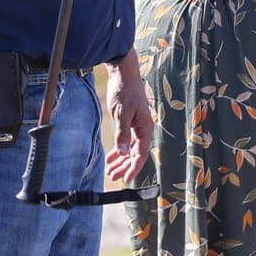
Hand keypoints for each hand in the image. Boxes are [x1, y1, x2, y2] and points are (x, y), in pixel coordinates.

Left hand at [103, 49, 153, 184]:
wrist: (123, 75)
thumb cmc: (125, 92)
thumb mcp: (122, 113)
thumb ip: (123, 134)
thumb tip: (123, 153)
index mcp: (145, 128)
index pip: (141, 154)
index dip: (134, 168)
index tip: (126, 180)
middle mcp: (143, 130)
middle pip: (135, 154)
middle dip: (125, 166)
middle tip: (112, 177)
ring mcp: (136, 127)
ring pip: (130, 149)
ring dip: (121, 161)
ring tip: (110, 171)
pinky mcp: (129, 123)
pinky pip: (125, 142)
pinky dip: (118, 150)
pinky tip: (110, 158)